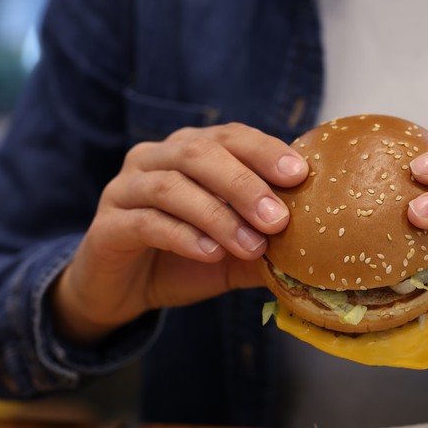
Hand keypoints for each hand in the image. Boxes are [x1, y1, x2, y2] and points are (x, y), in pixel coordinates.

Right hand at [52, 123, 307, 343]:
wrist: (122, 292)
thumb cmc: (184, 259)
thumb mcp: (235, 252)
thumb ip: (269, 244)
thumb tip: (320, 250)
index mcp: (189, 151)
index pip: (230, 136)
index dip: (264, 150)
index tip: (300, 174)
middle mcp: (154, 159)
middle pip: (199, 154)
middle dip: (244, 184)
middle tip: (278, 218)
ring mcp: (124, 189)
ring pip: (170, 186)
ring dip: (217, 215)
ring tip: (251, 245)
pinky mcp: (107, 226)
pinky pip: (146, 222)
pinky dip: (183, 236)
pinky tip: (211, 254)